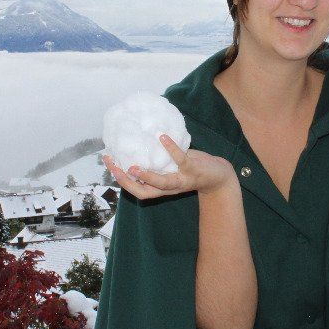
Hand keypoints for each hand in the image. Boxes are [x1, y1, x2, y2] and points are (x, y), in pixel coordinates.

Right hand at [103, 134, 234, 199]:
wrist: (219, 176)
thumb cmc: (191, 168)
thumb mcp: (172, 168)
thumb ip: (158, 161)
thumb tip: (139, 141)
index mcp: (161, 188)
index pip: (136, 189)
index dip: (121, 180)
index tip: (109, 163)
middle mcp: (169, 188)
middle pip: (143, 191)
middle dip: (126, 181)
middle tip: (113, 166)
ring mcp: (181, 179)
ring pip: (161, 183)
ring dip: (147, 176)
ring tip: (133, 166)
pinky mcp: (193, 169)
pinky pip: (181, 159)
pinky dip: (171, 149)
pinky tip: (163, 137)